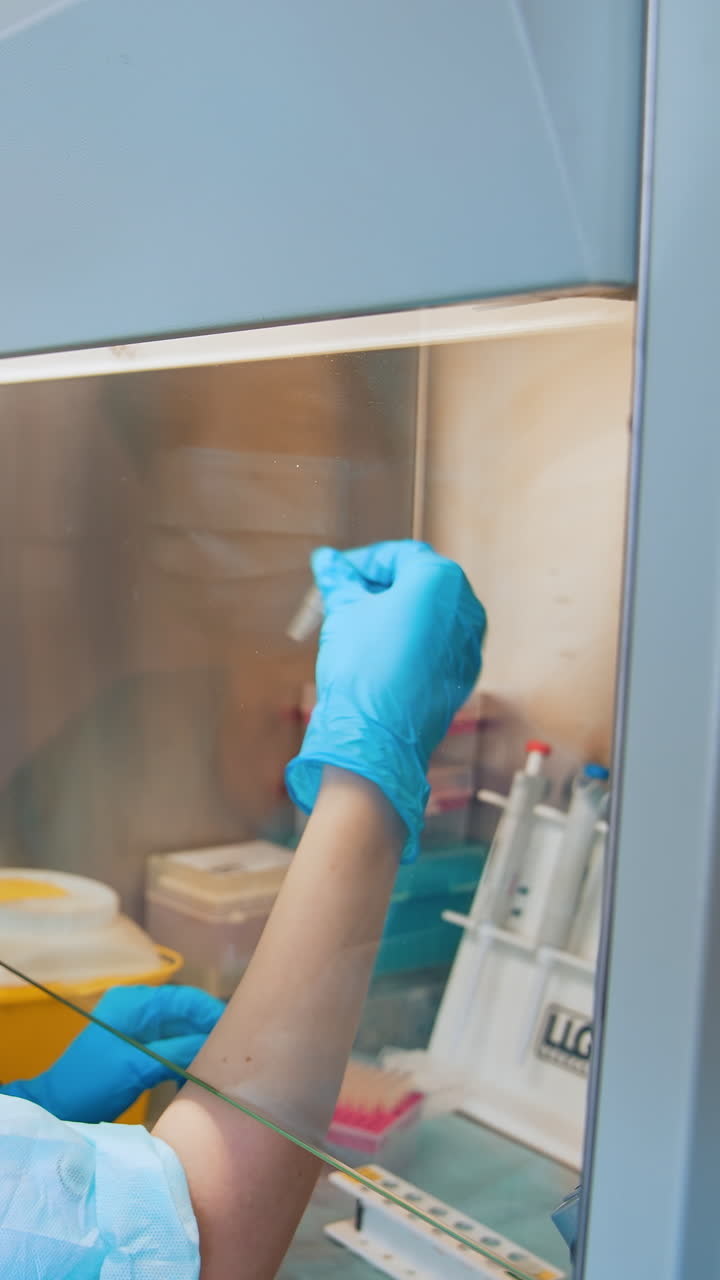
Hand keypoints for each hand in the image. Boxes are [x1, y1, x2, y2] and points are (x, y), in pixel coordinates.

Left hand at [0, 984, 223, 1122]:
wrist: (57, 1109)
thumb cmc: (93, 1083)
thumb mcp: (140, 1065)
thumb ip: (180, 1051)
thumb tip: (218, 1046)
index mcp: (136, 1003)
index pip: (186, 999)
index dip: (213, 1013)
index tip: (240, 1033)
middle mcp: (138, 1010)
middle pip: (186, 1013)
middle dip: (210, 1030)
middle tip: (237, 1052)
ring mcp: (137, 1030)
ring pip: (181, 1031)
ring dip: (200, 1045)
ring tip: (223, 1063)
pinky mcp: (137, 1051)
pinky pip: (171, 1047)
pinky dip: (186, 1057)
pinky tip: (199, 1072)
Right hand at [285, 539, 485, 859]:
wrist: (375, 736)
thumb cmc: (361, 666)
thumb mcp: (343, 611)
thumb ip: (338, 579)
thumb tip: (325, 560)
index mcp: (440, 579)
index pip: (398, 555)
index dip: (362, 562)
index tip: (334, 574)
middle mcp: (466, 607)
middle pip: (417, 582)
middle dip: (378, 587)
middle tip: (342, 598)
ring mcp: (469, 643)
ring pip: (427, 614)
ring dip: (393, 614)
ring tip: (356, 627)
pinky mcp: (463, 675)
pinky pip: (435, 644)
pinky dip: (409, 641)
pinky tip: (378, 654)